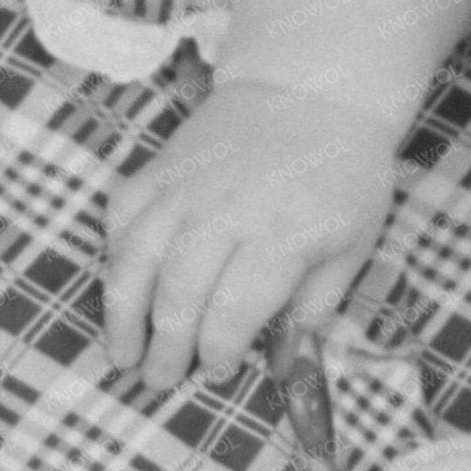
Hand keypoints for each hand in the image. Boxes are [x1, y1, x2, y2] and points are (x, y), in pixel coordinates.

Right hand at [99, 78, 401, 391]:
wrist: (315, 87)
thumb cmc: (344, 172)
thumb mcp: (355, 240)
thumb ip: (318, 300)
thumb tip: (283, 354)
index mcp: (282, 233)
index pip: (233, 309)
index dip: (219, 350)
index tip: (216, 372)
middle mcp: (225, 211)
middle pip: (179, 292)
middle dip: (167, 347)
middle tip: (159, 382)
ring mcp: (185, 186)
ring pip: (137, 259)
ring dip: (124, 314)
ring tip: (123, 355)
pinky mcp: (161, 166)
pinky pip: (123, 215)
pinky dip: (115, 253)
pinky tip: (120, 287)